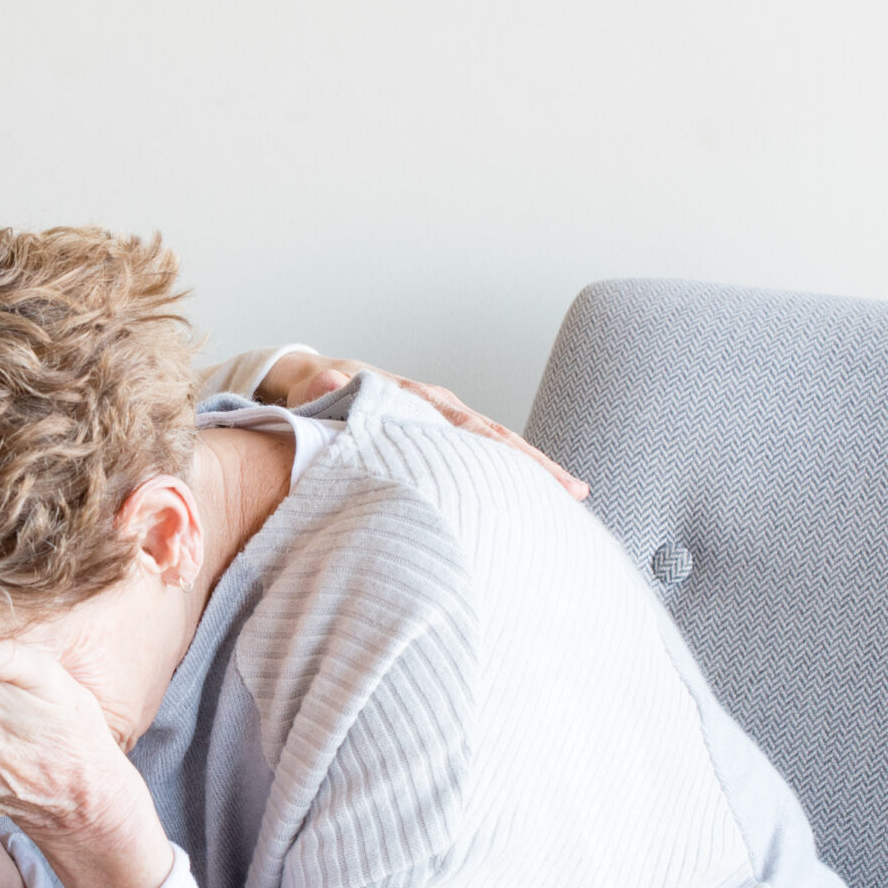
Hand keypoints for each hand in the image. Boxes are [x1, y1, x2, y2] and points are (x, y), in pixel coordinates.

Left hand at [257, 350, 588, 500]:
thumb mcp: (312, 387)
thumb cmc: (313, 391)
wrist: (311, 381)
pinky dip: (499, 478)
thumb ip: (321, 388)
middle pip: (494, 438)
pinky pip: (472, 459)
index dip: (502, 448)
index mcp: (412, 398)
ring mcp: (438, 424)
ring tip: (568, 503)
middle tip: (577, 493)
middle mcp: (435, 408)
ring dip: (525, 474)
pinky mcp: (434, 443)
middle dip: (535, 465)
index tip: (534, 470)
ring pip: (490, 450)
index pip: (467, 426)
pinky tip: (523, 507)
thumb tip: (330, 380)